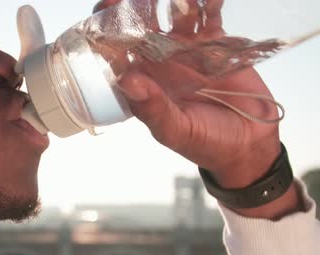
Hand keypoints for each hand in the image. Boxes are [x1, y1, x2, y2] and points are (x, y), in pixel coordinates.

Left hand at [93, 0, 280, 188]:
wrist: (247, 145)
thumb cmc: (205, 142)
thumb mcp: (175, 131)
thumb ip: (152, 109)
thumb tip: (127, 81)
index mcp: (142, 81)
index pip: (116, 52)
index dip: (106, 32)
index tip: (103, 12)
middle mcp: (159, 62)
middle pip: (141, 26)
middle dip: (135, 5)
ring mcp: (186, 51)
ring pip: (174, 15)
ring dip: (173, 0)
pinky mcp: (215, 45)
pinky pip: (209, 17)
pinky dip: (210, 4)